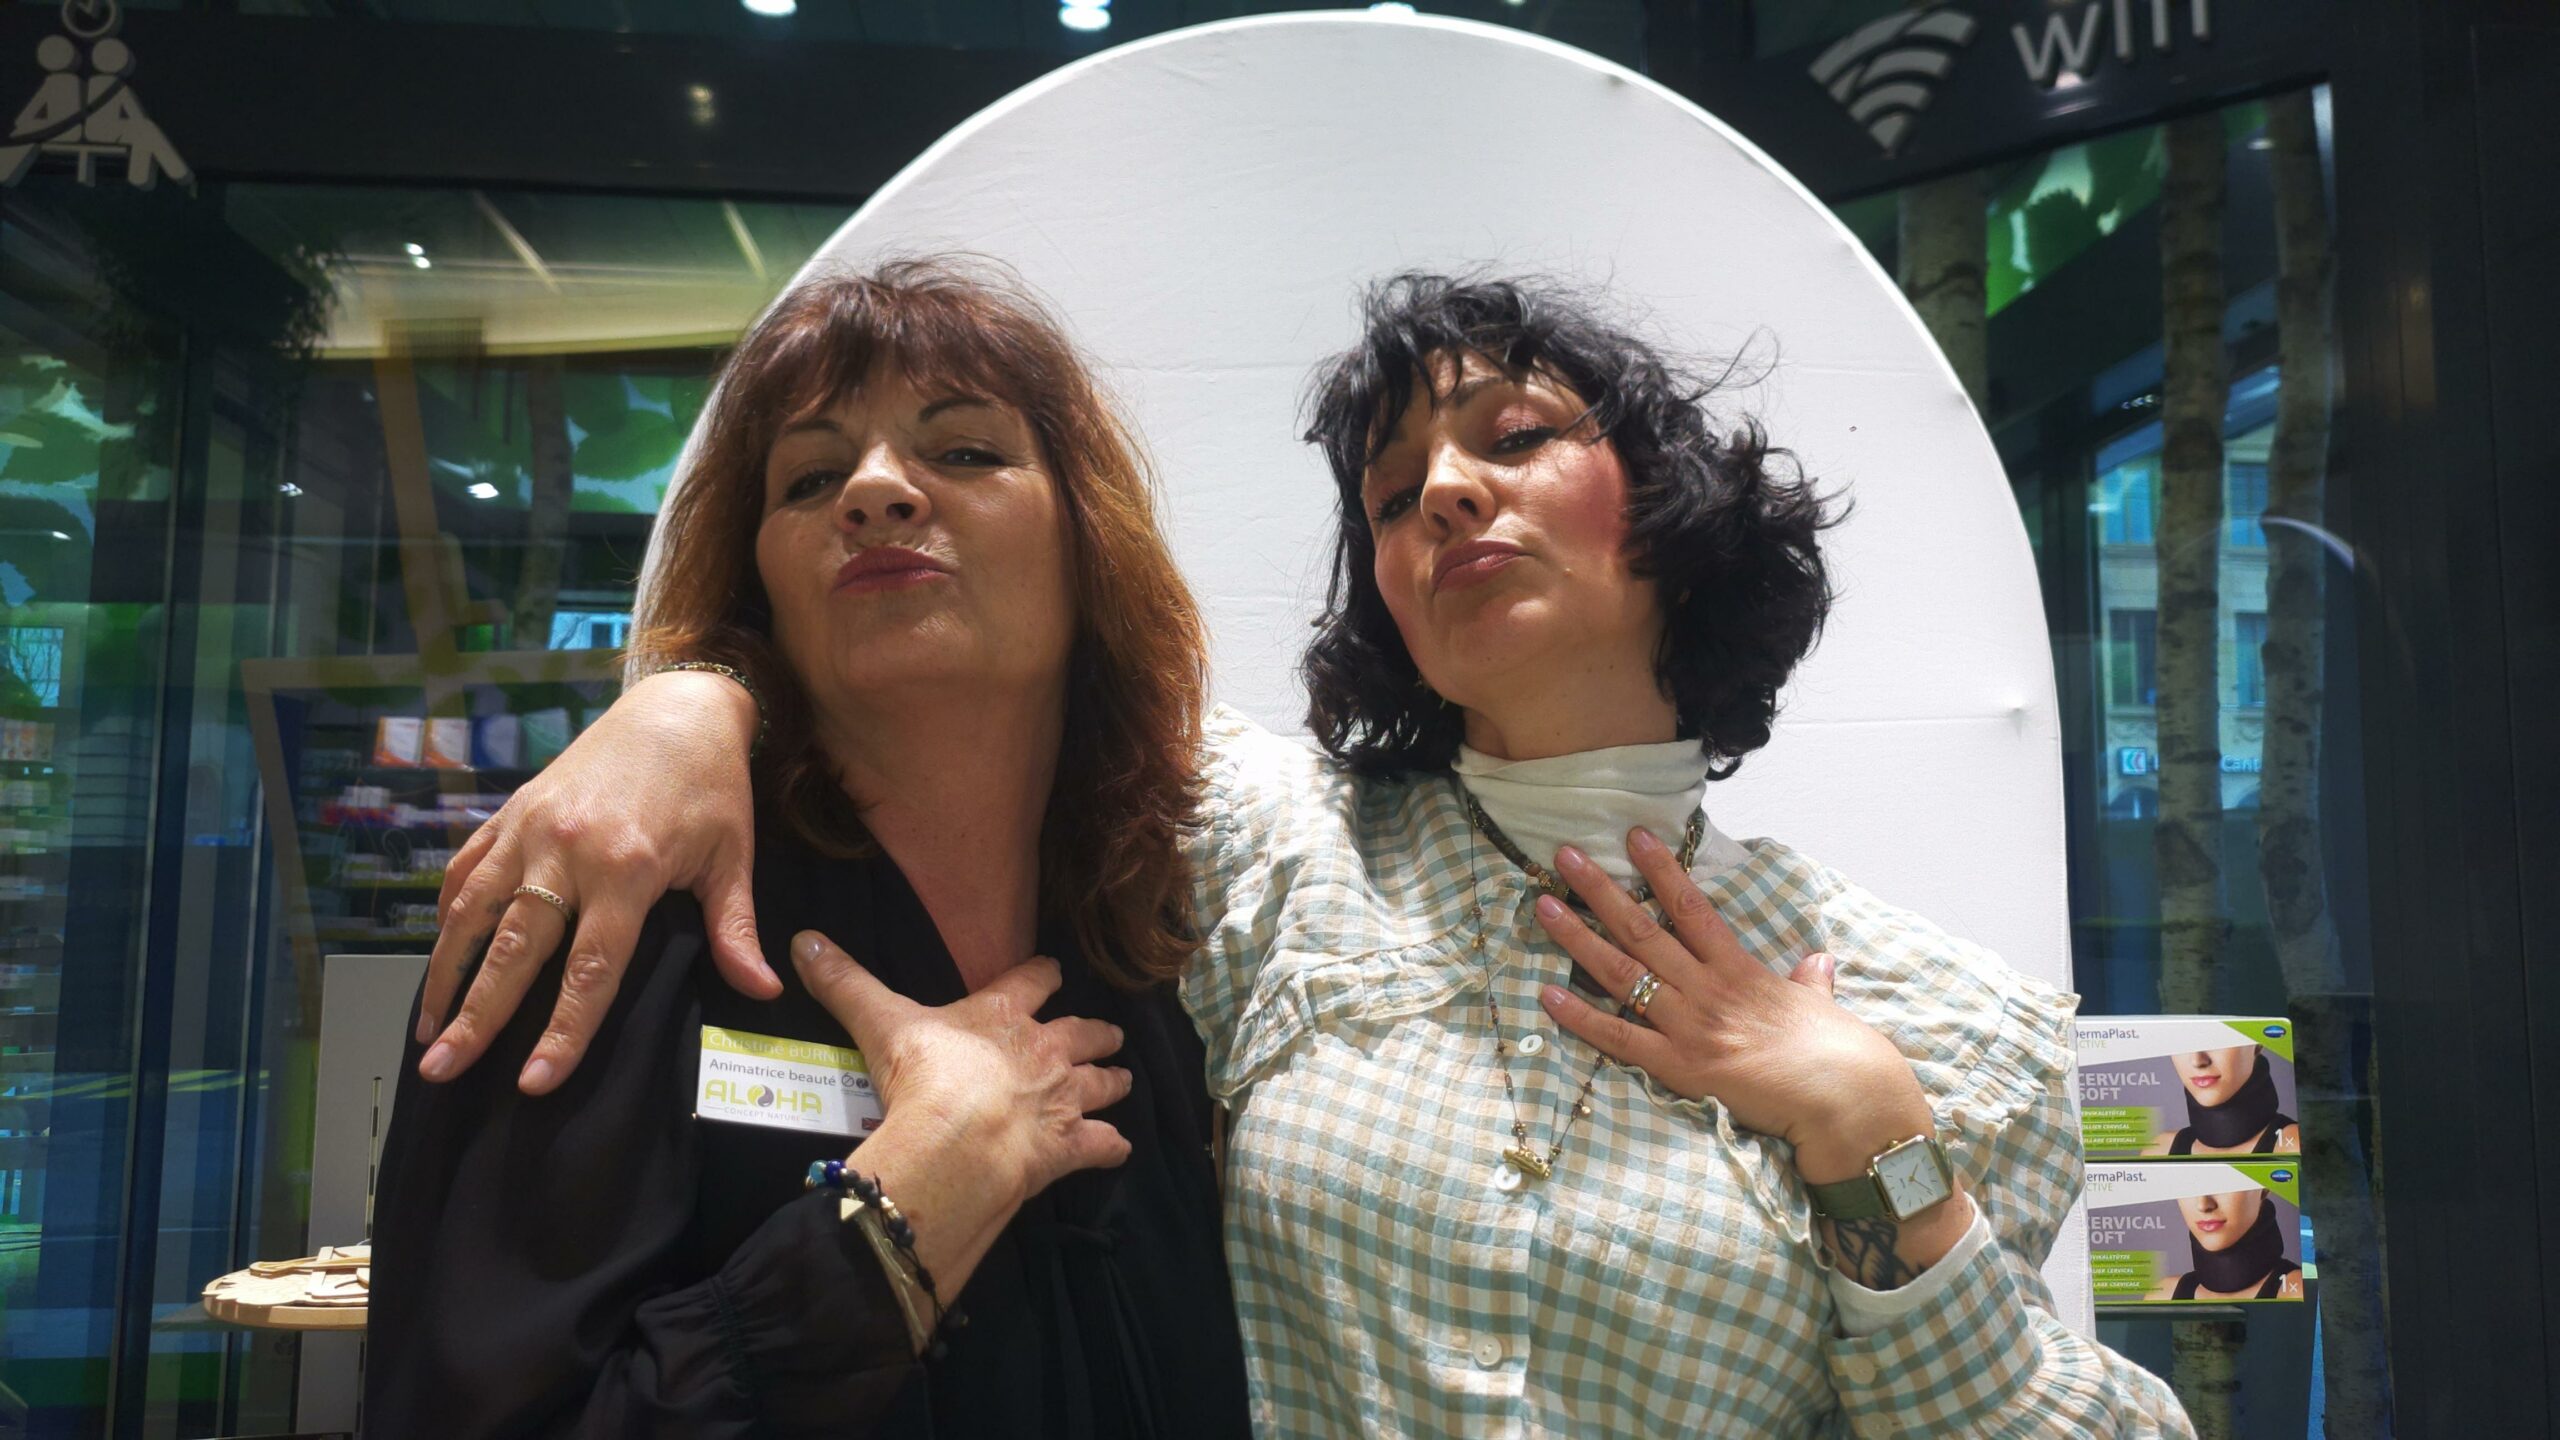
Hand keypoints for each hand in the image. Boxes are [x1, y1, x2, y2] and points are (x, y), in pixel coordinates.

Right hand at [418, 668, 774, 1094]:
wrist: (674, 707)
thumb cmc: (710, 787)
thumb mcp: (732, 856)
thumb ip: (735, 929)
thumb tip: (762, 992)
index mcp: (627, 869)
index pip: (590, 970)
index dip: (561, 1031)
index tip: (532, 1083)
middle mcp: (566, 850)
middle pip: (513, 950)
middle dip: (475, 1017)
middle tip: (440, 1072)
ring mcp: (529, 828)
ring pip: (472, 912)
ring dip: (444, 975)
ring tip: (427, 1032)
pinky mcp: (510, 811)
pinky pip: (465, 870)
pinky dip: (447, 917)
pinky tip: (440, 959)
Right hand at [792, 933, 1133, 1205]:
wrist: (958, 1139)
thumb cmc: (923, 1075)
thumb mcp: (879, 1020)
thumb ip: (844, 982)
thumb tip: (801, 940)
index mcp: (1004, 1014)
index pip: (1034, 981)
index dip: (1044, 975)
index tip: (1054, 972)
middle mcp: (1045, 1050)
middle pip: (1084, 1033)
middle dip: (1096, 1033)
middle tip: (1109, 1034)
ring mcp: (1064, 1098)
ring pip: (1103, 1084)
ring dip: (1112, 1082)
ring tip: (1122, 1081)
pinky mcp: (1070, 1146)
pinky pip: (1103, 1146)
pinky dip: (1111, 1147)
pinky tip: (1118, 1148)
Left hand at [1529, 827, 1933, 1183]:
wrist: (1845, 1098)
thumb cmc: (1839, 1054)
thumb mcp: (1822, 1006)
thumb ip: (1810, 983)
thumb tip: (1818, 963)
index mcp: (1740, 970)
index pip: (1692, 907)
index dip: (1660, 869)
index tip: (1633, 836)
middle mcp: (1708, 989)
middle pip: (1644, 929)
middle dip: (1601, 890)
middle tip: (1564, 856)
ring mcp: (1690, 1026)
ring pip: (1623, 973)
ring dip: (1578, 938)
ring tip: (1544, 906)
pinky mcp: (1679, 1067)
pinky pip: (1620, 1038)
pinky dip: (1582, 1017)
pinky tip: (1547, 995)